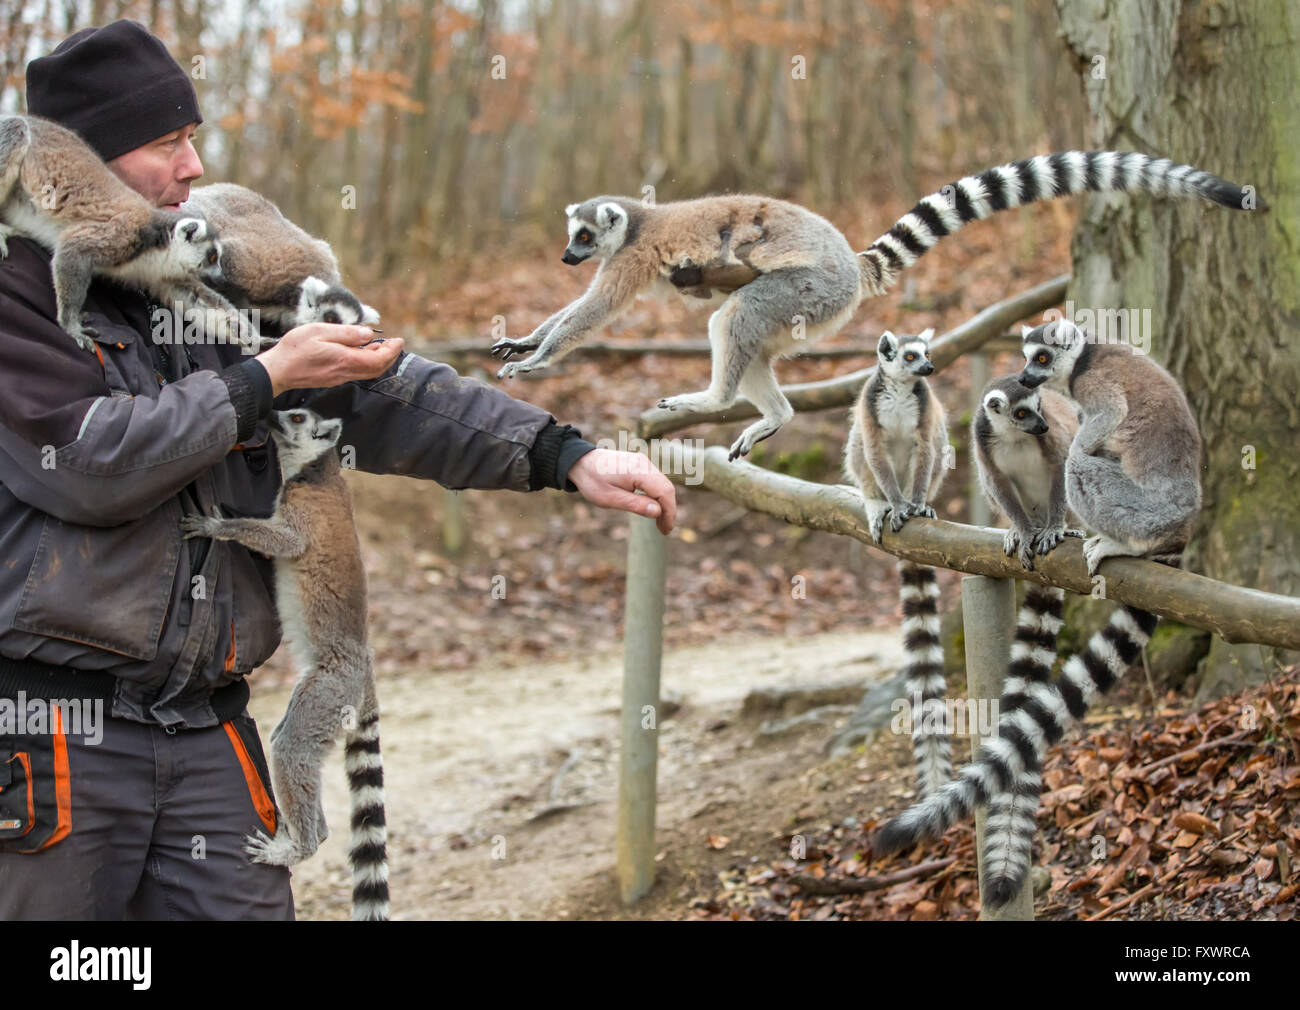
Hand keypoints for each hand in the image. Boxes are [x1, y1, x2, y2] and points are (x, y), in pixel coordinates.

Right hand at [256, 323, 403, 395]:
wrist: (277, 371)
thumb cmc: (295, 349)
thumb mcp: (319, 331)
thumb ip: (346, 333)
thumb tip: (368, 334)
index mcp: (345, 360)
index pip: (378, 360)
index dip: (392, 351)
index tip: (399, 340)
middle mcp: (345, 372)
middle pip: (377, 368)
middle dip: (390, 356)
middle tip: (395, 343)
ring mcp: (339, 377)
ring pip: (368, 372)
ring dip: (379, 359)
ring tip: (381, 345)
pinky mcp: (333, 378)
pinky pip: (357, 372)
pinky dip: (366, 362)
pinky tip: (363, 351)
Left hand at [567, 449, 676, 534]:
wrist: (581, 462)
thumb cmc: (593, 481)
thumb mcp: (610, 498)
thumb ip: (635, 505)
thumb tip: (658, 512)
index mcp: (638, 470)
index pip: (664, 492)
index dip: (669, 512)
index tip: (666, 530)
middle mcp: (645, 464)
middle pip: (667, 488)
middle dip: (668, 510)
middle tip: (664, 530)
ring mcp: (643, 463)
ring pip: (662, 485)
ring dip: (663, 504)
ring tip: (659, 523)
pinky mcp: (640, 465)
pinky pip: (655, 482)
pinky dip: (657, 496)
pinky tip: (652, 509)